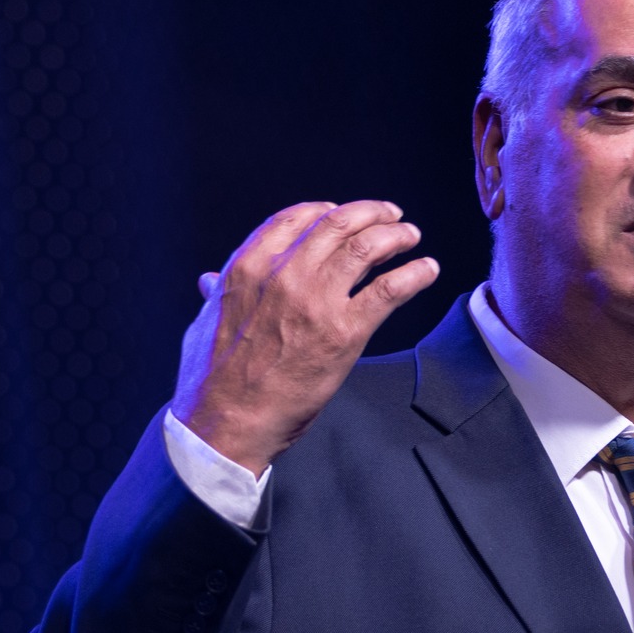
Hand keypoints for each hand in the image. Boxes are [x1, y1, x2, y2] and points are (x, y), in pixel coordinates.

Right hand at [173, 200, 438, 474]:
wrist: (226, 421)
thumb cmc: (211, 379)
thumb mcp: (206, 322)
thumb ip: (218, 295)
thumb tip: (210, 281)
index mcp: (248, 266)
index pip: (296, 219)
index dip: (325, 211)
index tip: (342, 214)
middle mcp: (284, 273)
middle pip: (338, 225)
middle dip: (370, 214)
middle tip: (390, 216)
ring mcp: (317, 300)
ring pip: (367, 248)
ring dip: (395, 236)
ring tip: (410, 236)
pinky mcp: (345, 332)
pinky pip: (390, 290)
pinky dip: (414, 275)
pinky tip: (427, 269)